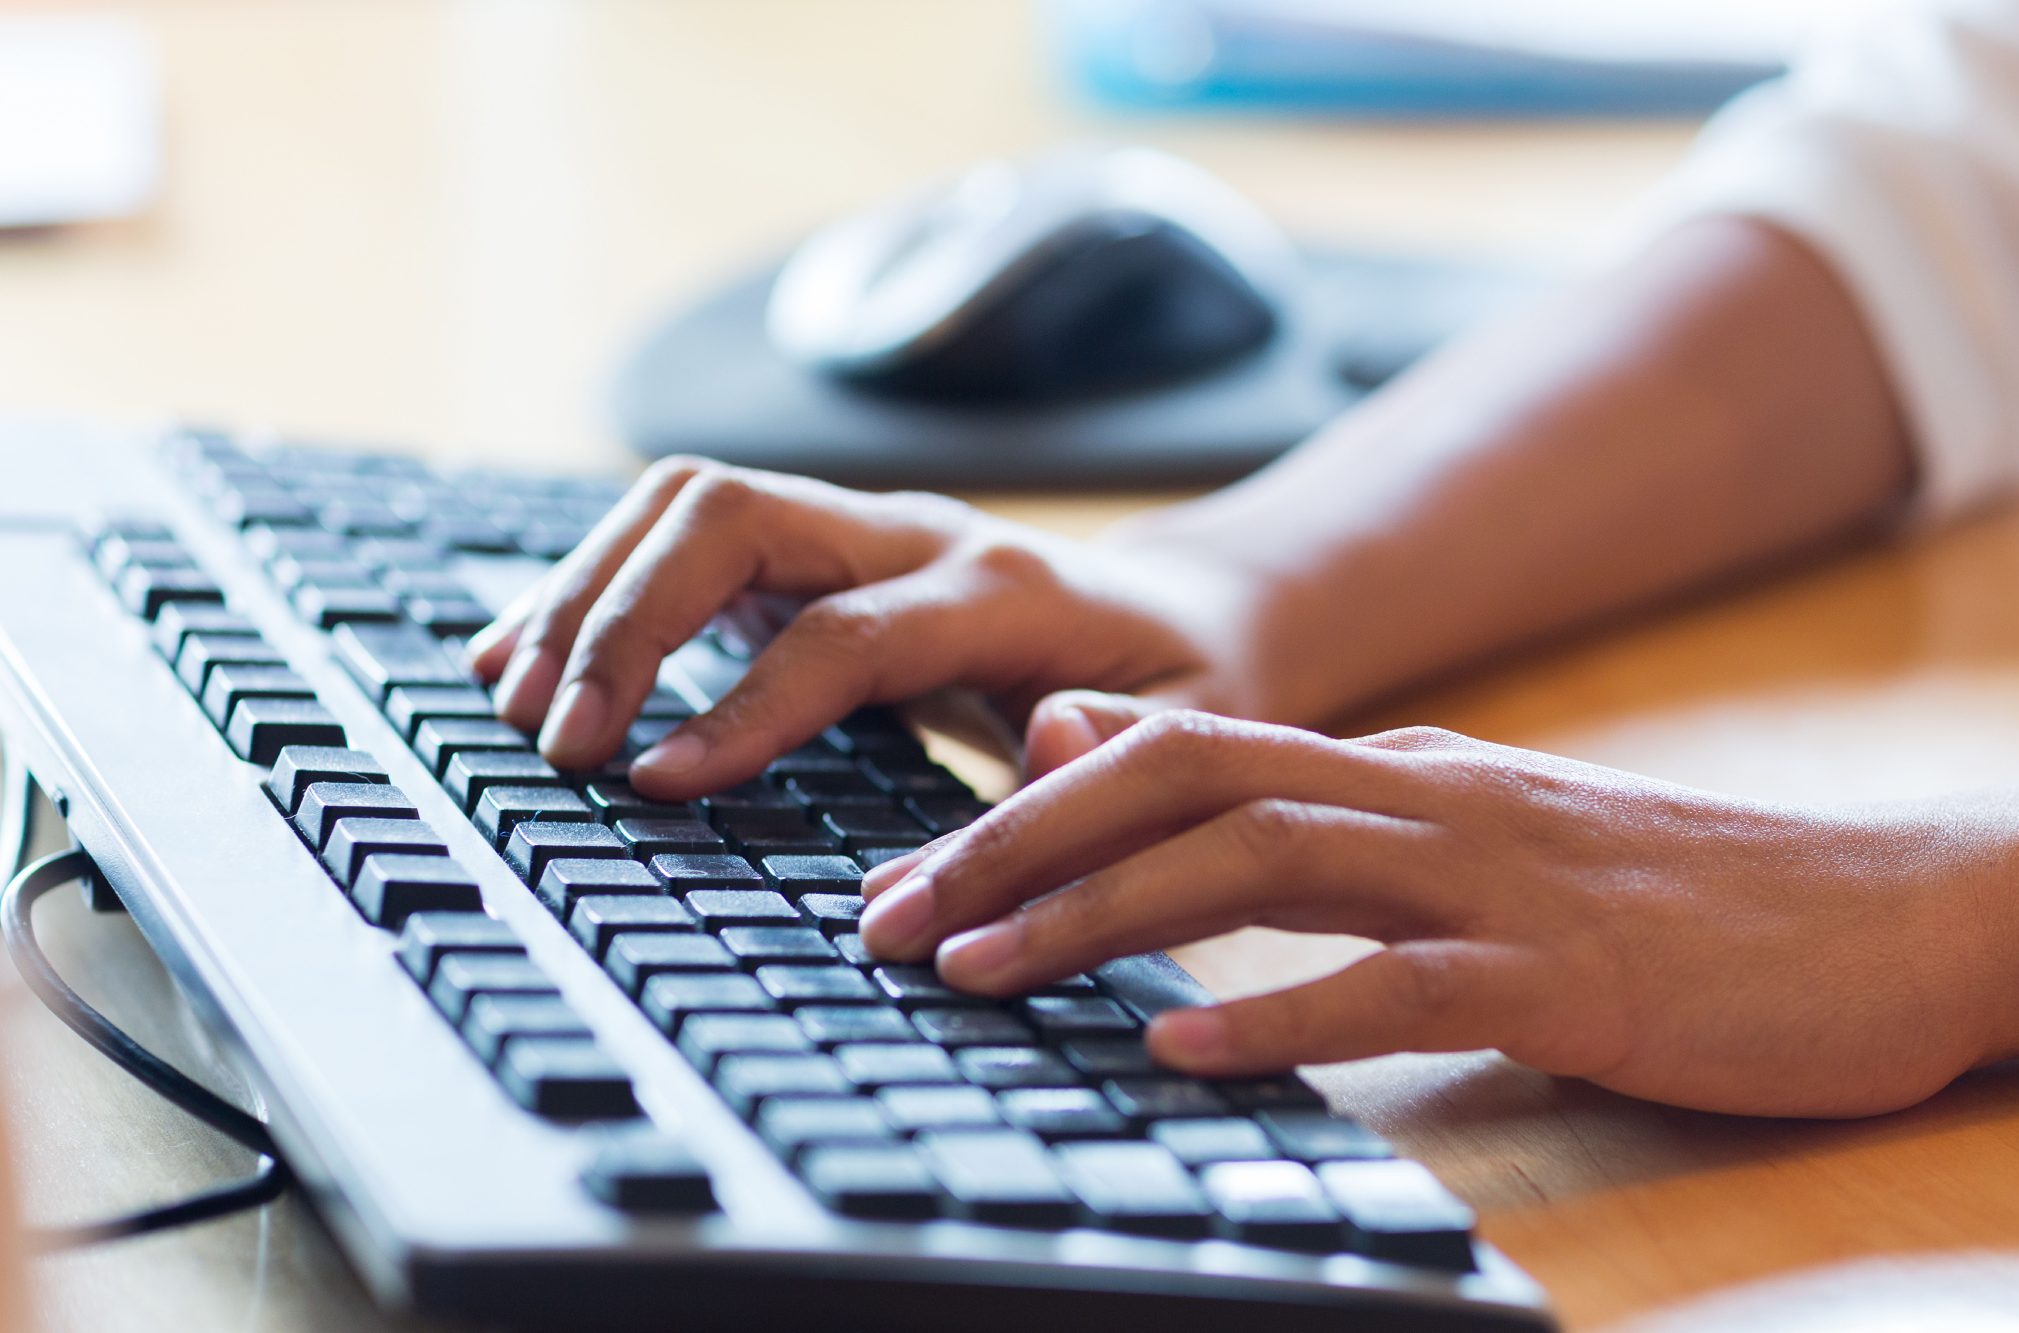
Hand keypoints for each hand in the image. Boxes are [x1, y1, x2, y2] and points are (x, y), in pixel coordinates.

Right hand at [466, 458, 1271, 796]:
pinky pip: (681, 537)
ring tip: (514, 703)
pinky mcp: (810, 553)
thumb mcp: (1198, 737)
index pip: (849, 629)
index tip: (657, 782)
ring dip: (589, 593)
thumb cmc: (1191, 695)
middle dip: (628, 617)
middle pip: (734, 516)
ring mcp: (856, 530)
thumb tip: (1055, 741)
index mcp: (1008, 589)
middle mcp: (918, 534)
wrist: (1192, 621)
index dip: (749, 703)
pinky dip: (595, 588)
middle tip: (558, 741)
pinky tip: (527, 659)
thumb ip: (1128, 747)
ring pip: (689, 505)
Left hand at [858, 712, 2003, 1116]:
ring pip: (1261, 867)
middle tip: (883, 921)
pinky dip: (1278, 1014)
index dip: (1026, 807)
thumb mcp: (1491, 840)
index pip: (1179, 754)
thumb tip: (1177, 792)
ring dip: (1102, 919)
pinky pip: (1397, 986)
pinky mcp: (1570, 974)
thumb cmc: (1692, 903)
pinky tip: (1183, 1052)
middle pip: (1184, 789)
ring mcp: (1502, 879)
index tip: (908, 875)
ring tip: (978, 972)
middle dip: (1015, 849)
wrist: (1904, 913)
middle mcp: (1433, 797)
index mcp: (1409, 772)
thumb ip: (1338, 818)